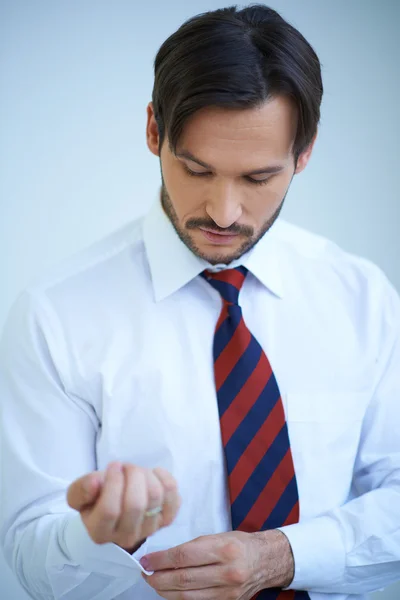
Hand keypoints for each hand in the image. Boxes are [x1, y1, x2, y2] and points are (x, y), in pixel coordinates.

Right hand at [67, 461, 180, 551]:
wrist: (115, 510)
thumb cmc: (95, 499)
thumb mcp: (79, 494)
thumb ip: (81, 489)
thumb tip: (96, 482)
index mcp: (100, 532)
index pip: (110, 509)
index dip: (113, 482)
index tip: (113, 465)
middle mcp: (126, 537)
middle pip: (136, 504)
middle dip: (132, 475)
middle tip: (126, 466)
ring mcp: (149, 530)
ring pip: (155, 497)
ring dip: (146, 475)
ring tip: (136, 471)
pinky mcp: (166, 520)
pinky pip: (174, 496)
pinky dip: (165, 479)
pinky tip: (153, 474)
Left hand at [140, 529, 293, 598]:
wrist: (265, 561)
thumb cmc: (239, 545)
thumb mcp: (217, 536)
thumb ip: (192, 547)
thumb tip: (163, 557)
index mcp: (224, 549)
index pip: (183, 556)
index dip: (160, 560)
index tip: (146, 560)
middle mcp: (228, 572)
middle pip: (183, 579)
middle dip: (158, 578)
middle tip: (146, 573)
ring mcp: (228, 593)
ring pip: (187, 596)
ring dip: (165, 591)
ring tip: (154, 582)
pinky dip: (180, 599)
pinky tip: (170, 592)